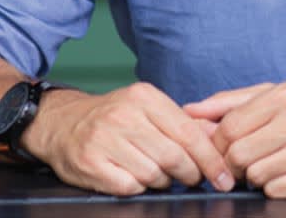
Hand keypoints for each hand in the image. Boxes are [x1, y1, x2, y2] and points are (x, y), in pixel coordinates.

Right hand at [22, 82, 234, 196]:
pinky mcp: (91, 164)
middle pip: (175, 157)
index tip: (224, 177)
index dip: (211, 159)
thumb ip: (182, 122)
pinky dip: (138, 187)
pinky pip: (130, 186)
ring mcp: (105, 140)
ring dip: (162, 181)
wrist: (61, 123)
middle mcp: (124, 116)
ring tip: (155, 172)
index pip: (189, 132)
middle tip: (192, 178)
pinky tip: (133, 176)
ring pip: (154, 175)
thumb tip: (219, 138)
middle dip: (191, 174)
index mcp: (144, 97)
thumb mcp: (147, 108)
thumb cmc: (113, 118)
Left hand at [184, 82, 285, 198]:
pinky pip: (274, 190)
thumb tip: (190, 111)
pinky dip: (273, 187)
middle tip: (241, 164)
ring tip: (270, 165)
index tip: (221, 150)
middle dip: (232, 164)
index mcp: (283, 97)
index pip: (229, 126)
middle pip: (237, 153)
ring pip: (253, 174)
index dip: (216, 144)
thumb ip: (231, 102)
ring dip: (254, 176)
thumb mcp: (277, 95)